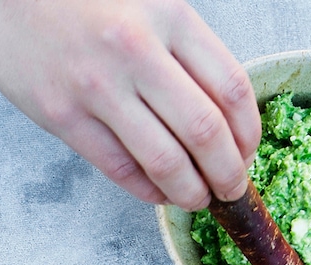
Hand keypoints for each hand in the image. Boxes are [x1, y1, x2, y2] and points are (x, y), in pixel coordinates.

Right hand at [0, 0, 257, 207]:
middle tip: (232, 190)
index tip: (248, 152)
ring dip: (189, 191)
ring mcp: (97, 87)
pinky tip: (157, 191)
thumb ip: (183, 47)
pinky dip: (146, 189)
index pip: (231, 89)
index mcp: (169, 17)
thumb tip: (222, 112)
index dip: (249, 133)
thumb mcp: (148, 2)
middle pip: (205, 132)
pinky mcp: (62, 115)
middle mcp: (137, 51)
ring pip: (164, 160)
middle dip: (228, 173)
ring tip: (196, 199)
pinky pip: (118, 167)